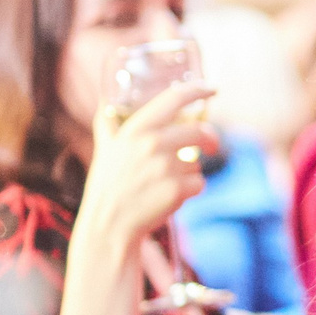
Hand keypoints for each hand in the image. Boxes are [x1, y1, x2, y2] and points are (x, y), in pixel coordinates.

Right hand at [75, 75, 214, 250]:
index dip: (197, 89)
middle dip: (209, 139)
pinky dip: (191, 190)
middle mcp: (152, 143)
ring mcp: (166, 167)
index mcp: (136, 129)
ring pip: (197, 161)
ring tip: (165, 183)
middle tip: (211, 146)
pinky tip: (171, 197)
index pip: (174, 98)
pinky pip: (199, 183)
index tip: (212, 88)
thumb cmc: (108, 187)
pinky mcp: (177, 189)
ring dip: (190, 171)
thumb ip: (108, 125)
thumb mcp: (105, 150)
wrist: (109, 226)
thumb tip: (103, 103)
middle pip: (199, 131)